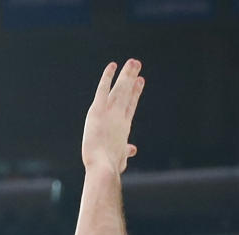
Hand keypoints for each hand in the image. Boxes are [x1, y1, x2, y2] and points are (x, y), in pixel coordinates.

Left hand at [82, 60, 143, 174]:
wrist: (104, 167)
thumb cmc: (110, 167)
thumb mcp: (120, 158)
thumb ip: (125, 151)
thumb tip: (132, 149)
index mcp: (124, 127)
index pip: (131, 106)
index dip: (135, 93)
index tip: (140, 82)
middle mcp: (119, 116)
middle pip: (127, 93)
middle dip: (132, 78)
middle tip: (137, 65)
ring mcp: (110, 112)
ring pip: (120, 89)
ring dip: (126, 74)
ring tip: (133, 62)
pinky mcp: (98, 110)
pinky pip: (103, 89)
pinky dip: (108, 77)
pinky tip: (112, 66)